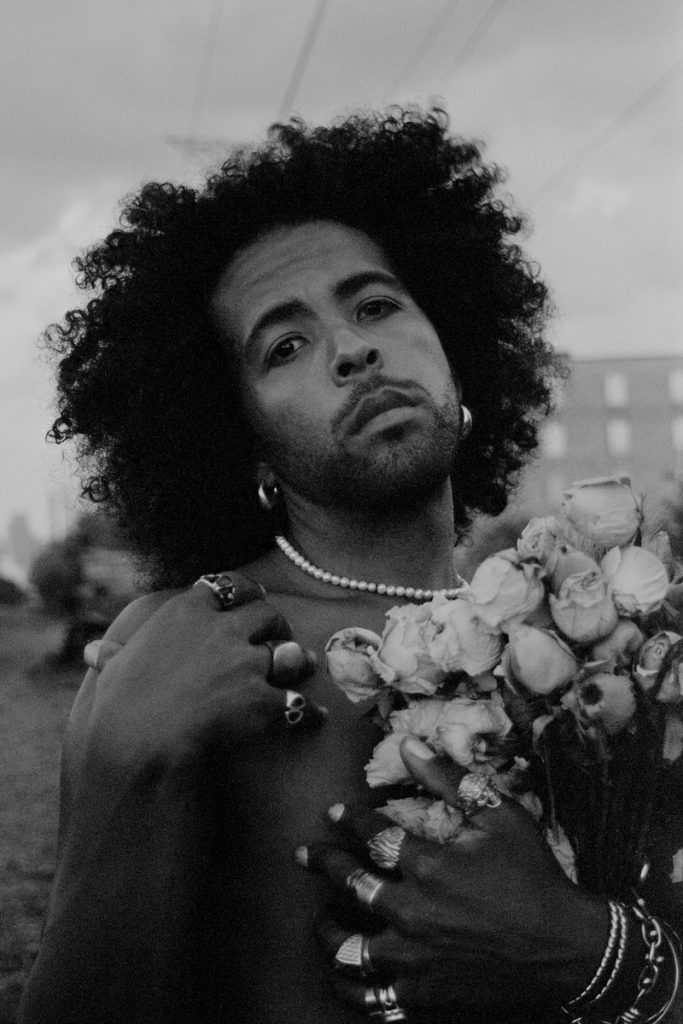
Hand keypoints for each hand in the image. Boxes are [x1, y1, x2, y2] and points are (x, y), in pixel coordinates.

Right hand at [85, 572, 322, 771]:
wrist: (138, 740)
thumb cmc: (119, 705)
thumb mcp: (114, 668)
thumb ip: (115, 654)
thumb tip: (95, 651)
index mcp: (187, 612)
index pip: (224, 586)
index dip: (242, 591)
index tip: (250, 596)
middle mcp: (223, 630)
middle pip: (266, 613)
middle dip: (275, 624)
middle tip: (277, 635)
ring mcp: (247, 662)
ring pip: (289, 651)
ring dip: (297, 660)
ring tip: (304, 666)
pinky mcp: (263, 698)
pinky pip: (297, 702)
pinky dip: (307, 712)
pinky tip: (313, 718)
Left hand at [300, 738, 608, 1017]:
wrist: (569, 952)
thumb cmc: (535, 879)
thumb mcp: (500, 817)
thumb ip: (449, 780)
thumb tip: (409, 745)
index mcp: (429, 867)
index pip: (373, 836)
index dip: (350, 820)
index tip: (337, 813)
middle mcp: (412, 914)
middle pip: (350, 885)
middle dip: (323, 862)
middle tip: (306, 854)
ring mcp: (415, 962)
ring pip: (349, 950)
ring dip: (328, 930)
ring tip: (321, 921)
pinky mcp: (424, 999)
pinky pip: (373, 998)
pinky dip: (354, 986)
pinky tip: (348, 975)